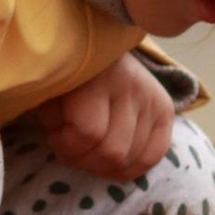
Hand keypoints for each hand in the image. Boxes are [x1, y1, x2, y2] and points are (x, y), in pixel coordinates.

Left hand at [36, 56, 180, 184]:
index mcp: (98, 76)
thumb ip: (52, 116)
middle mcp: (132, 85)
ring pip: (131, 159)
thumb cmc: (66, 74)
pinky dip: (129, 167)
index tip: (55, 136)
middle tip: (72, 149)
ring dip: (103, 166)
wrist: (98, 46)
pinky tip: (111, 160)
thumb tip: (62, 140)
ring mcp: (152, 98)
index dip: (66, 146)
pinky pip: (152, 157)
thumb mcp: (49, 89)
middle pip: (113, 152)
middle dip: (84, 161)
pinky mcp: (165, 109)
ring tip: (89, 150)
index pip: (88, 133)